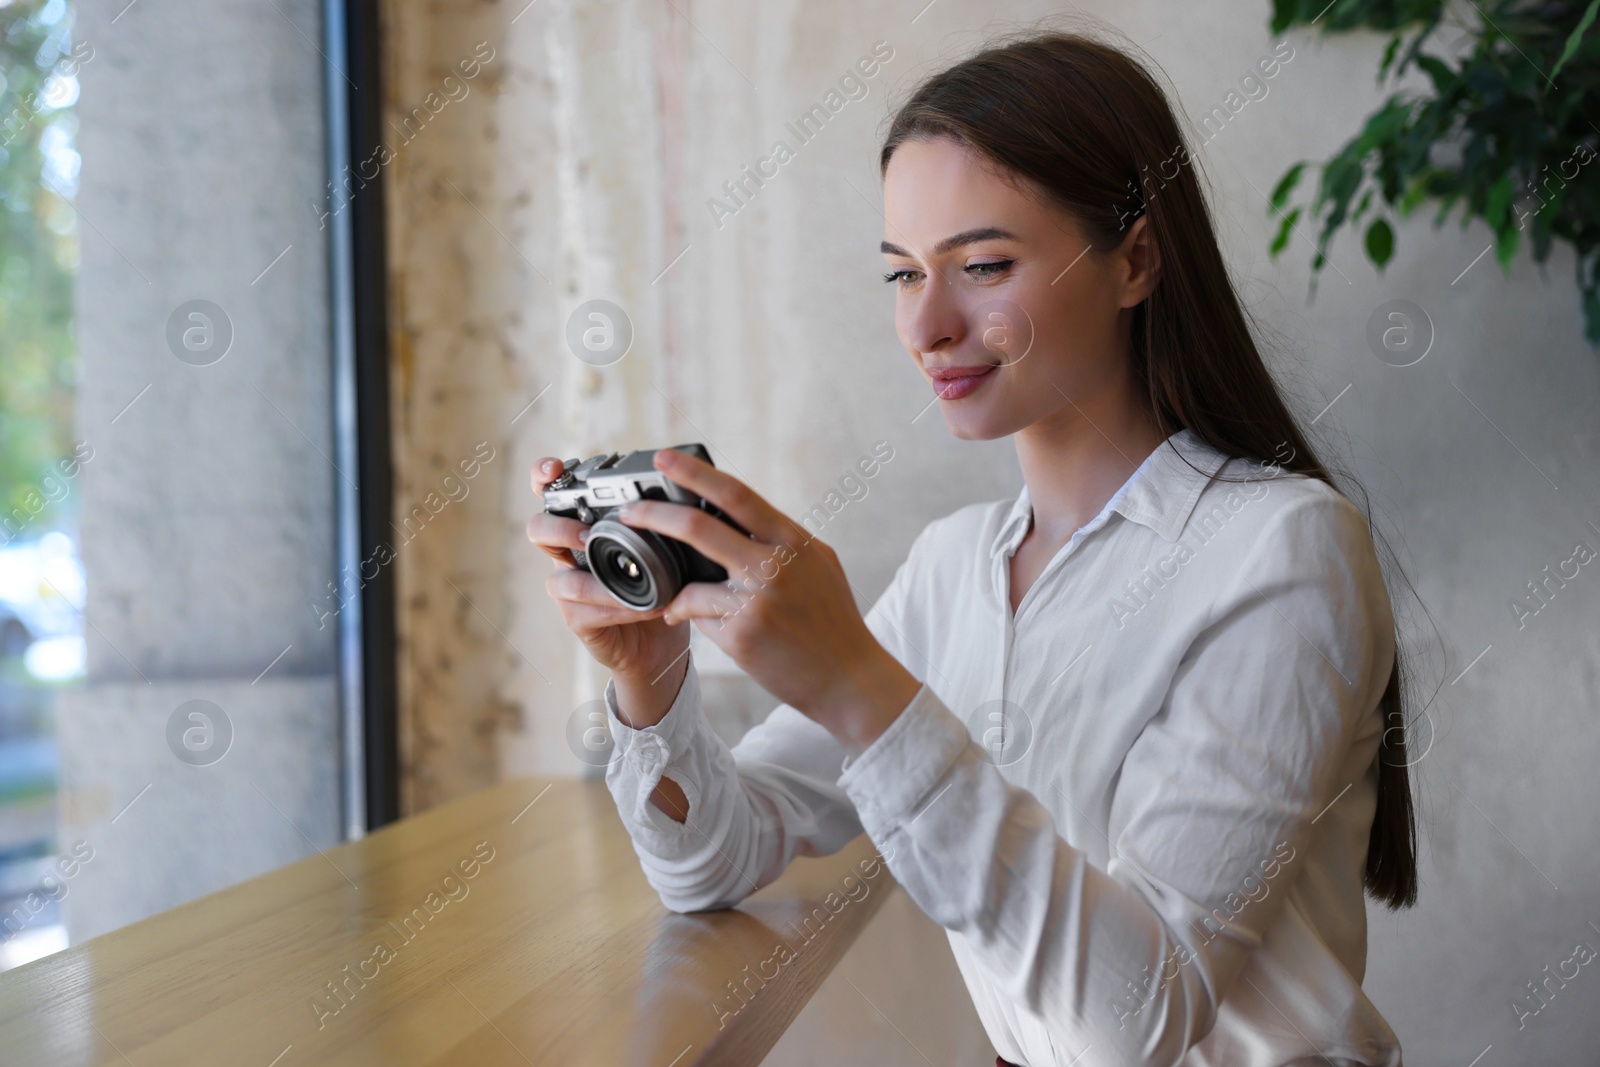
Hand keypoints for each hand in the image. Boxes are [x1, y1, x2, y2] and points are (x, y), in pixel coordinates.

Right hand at [528, 457, 689, 727]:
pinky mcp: (576, 618)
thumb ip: (666, 520)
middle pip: (538, 529)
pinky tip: (645, 606)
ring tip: (625, 579)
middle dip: (558, 527)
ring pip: (559, 578)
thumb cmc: (663, 585)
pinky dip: (618, 606)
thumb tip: (694, 490)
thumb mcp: (668, 547)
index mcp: (588, 524)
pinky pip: (585, 609)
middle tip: (588, 534)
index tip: (556, 469)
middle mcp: (570, 552)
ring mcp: (569, 587)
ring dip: (595, 579)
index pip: (553, 492)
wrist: (663, 641)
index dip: (544, 476)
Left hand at [609, 449, 919, 752]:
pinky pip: (699, 617)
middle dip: (656, 516)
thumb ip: (779, 540)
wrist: (851, 679)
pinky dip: (688, 615)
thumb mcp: (817, 564)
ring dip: (671, 586)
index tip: (665, 459)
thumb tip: (736, 516)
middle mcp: (776, 566)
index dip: (695, 473)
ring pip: (692, 582)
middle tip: (631, 512)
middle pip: (700, 528)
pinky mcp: (744, 636)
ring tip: (666, 592)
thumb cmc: (833, 621)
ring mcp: (758, 602)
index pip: (737, 495)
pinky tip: (686, 618)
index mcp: (793, 541)